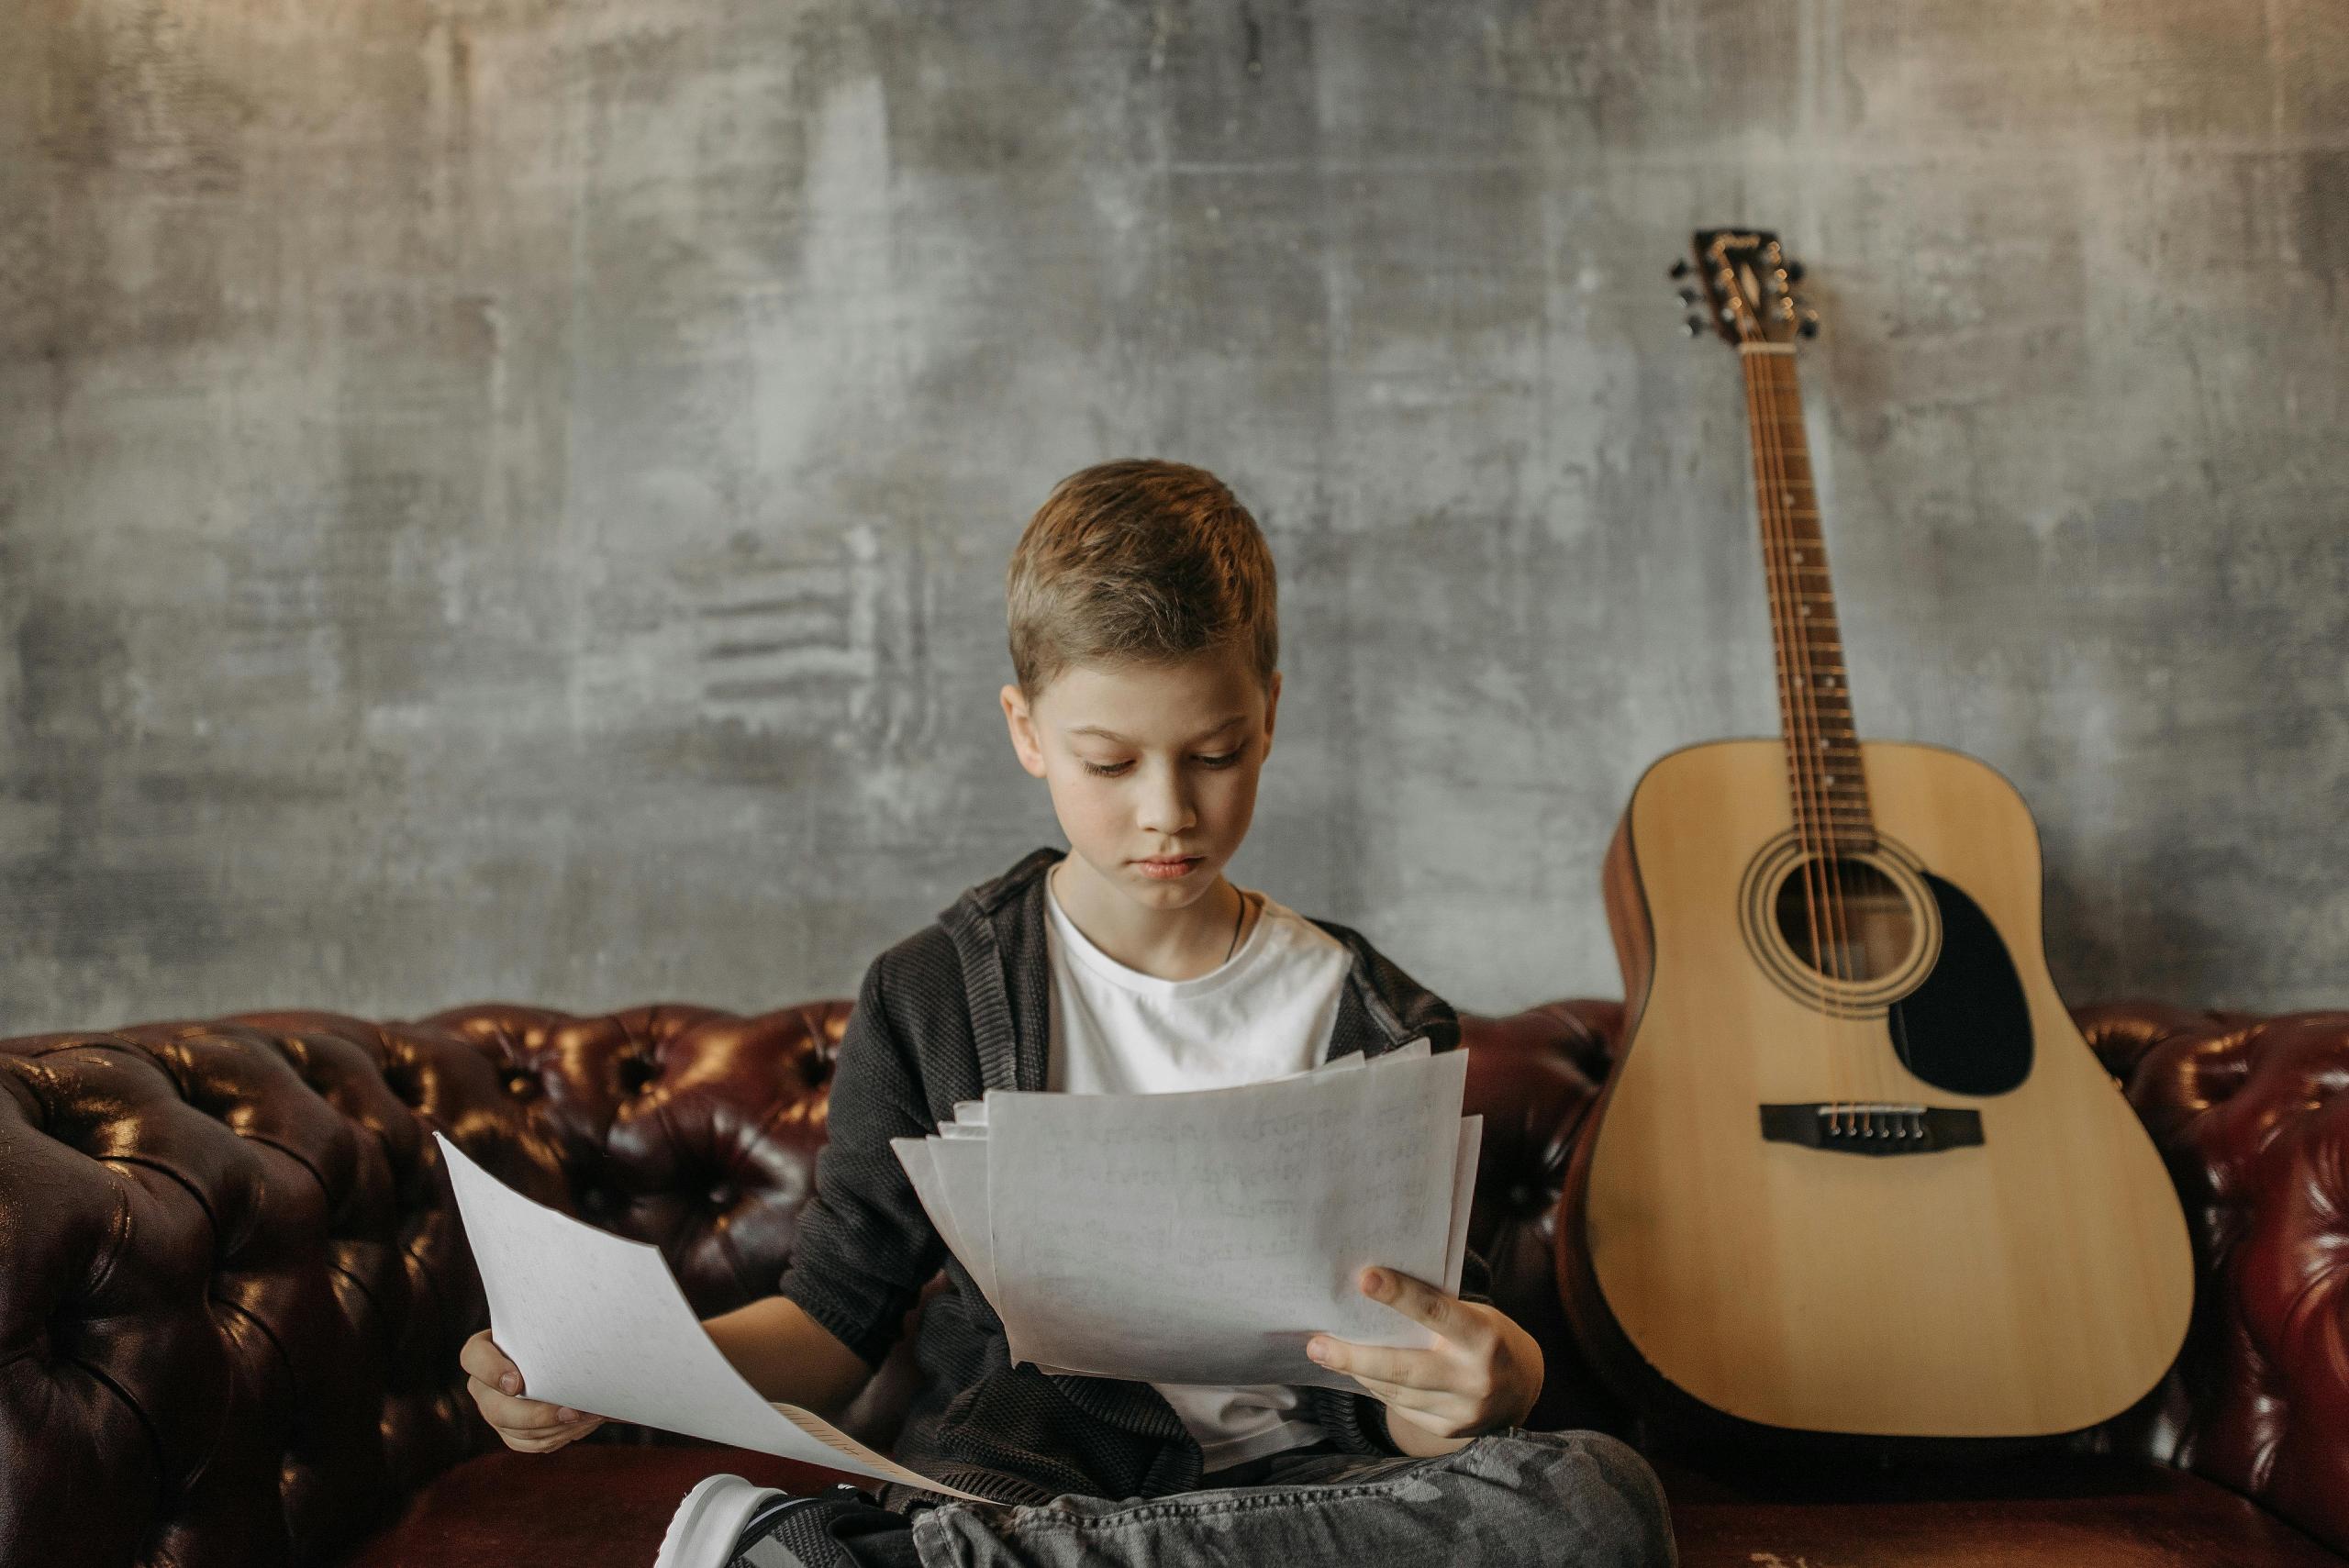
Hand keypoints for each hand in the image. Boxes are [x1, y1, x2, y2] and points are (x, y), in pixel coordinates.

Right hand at [460, 1329, 605, 1452]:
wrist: (559, 1351)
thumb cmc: (553, 1328)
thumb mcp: (546, 1320)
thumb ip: (549, 1325)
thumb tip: (576, 1322)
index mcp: (482, 1351)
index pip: (473, 1358)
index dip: (492, 1372)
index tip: (518, 1383)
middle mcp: (482, 1385)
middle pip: (497, 1410)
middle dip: (537, 1415)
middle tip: (572, 1411)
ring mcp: (494, 1411)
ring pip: (516, 1432)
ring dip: (556, 1428)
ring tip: (590, 1416)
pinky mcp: (511, 1432)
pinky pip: (530, 1444)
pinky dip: (558, 1437)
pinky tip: (582, 1424)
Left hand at [1305, 1266, 1543, 1443]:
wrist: (1523, 1388)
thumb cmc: (1488, 1335)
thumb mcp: (1475, 1314)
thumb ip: (1434, 1310)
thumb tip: (1370, 1298)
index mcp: (1484, 1337)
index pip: (1435, 1312)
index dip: (1399, 1295)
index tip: (1364, 1278)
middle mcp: (1474, 1378)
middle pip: (1403, 1368)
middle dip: (1354, 1356)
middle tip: (1316, 1344)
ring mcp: (1461, 1411)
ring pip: (1395, 1390)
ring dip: (1357, 1371)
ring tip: (1325, 1352)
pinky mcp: (1448, 1430)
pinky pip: (1400, 1407)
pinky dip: (1375, 1386)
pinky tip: (1357, 1371)